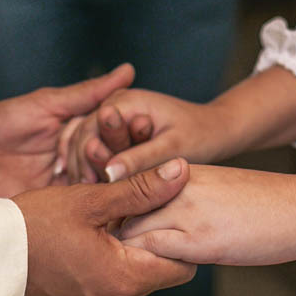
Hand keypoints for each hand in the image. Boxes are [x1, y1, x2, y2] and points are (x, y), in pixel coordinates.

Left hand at [0, 64, 136, 201]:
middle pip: (122, 154)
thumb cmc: (0, 129)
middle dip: (114, 150)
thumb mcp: (45, 105)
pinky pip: (98, 203)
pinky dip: (99, 197)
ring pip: (114, 179)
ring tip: (86, 169)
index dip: (127, 125)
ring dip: (104, 172)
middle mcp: (92, 154)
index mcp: (88, 127)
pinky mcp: (75, 206)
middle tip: (95, 149)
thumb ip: (86, 93)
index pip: (120, 126)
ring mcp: (85, 181)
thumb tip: (128, 71)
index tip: (131, 122)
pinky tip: (94, 191)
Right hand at [12, 159, 196, 295]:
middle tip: (137, 209)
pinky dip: (108, 262)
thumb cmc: (30, 226)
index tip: (165, 211)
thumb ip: (140, 188)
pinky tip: (89, 237)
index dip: (179, 235)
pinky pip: (109, 284)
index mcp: (126, 280)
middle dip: (154, 240)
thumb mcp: (89, 200)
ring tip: (110, 220)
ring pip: (133, 276)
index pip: (183, 266)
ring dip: (129, 250)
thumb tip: (182, 171)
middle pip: (159, 271)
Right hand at [64, 89, 228, 184]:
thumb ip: (141, 159)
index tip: (87, 184)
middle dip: (80, 162)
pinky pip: (98, 149)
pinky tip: (92, 192)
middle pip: (84, 134)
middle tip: (79, 192)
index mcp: (126, 100)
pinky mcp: (119, 131)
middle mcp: (115, 104)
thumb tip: (110, 174)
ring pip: (87, 142)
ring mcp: (115, 117)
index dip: (86, 156)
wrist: (215, 129)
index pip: (92, 127)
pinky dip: (93, 167)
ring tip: (84, 195)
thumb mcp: (171, 148)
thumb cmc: (201, 135)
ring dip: (83, 166)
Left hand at [119, 165, 295, 266]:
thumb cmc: (272, 203)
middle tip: (113, 262)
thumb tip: (174, 228)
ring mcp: (185, 212)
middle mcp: (175, 187)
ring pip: (129, 232)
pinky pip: (152, 253)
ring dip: (126, 255)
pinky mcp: (199, 240)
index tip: (118, 237)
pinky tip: (157, 279)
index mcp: (180, 173)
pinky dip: (147, 267)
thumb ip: (191, 202)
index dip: (119, 216)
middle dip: (113, 237)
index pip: (128, 192)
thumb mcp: (221, 189)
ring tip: (131, 274)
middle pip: (119, 210)